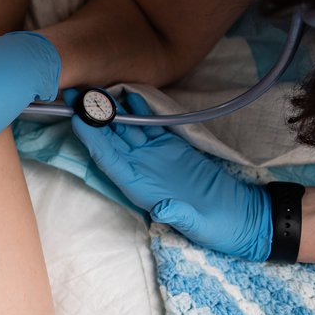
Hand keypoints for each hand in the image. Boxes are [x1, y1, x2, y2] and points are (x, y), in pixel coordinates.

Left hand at [69, 90, 271, 259]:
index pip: (109, 160)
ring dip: (109, 110)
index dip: (92, 140)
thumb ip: (179, 216)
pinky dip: (139, 110)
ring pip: (126, 129)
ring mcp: (154, 156)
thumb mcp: (197, 225)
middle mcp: (140, 169)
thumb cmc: (217, 226)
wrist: (241, 217)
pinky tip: (128, 94)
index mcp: (139, 188)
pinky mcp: (171, 147)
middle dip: (90, 118)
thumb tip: (163, 210)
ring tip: (94, 87)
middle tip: (72, 94)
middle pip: (109, 140)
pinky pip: (150, 125)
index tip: (76, 119)